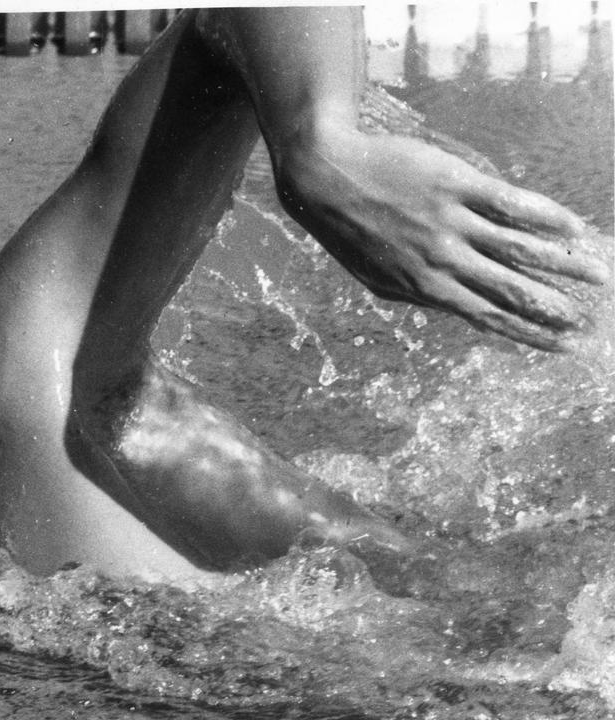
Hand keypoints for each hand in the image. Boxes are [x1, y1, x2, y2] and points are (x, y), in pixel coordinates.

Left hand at [271, 122, 609, 350]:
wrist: (325, 178)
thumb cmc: (350, 229)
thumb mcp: (379, 276)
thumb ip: (420, 293)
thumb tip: (458, 308)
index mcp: (425, 288)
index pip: (489, 317)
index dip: (530, 334)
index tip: (563, 346)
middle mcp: (443, 260)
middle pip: (512, 290)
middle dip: (555, 309)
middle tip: (589, 321)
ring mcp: (451, 222)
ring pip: (521, 249)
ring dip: (565, 265)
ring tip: (597, 277)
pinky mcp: (456, 185)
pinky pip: (510, 204)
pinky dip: (546, 216)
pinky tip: (573, 227)